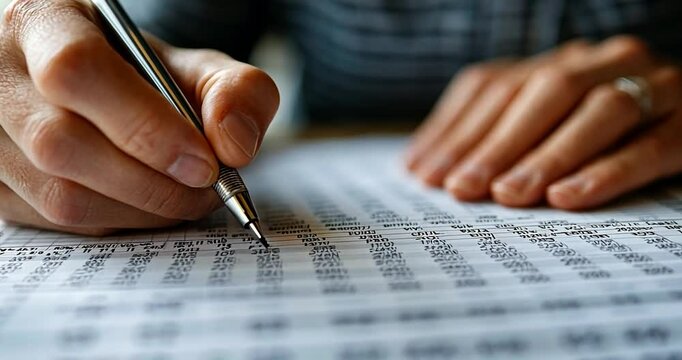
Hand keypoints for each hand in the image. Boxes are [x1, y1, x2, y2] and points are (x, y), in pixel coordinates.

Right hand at [0, 0, 278, 234]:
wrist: (86, 84)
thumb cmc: (136, 72)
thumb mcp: (191, 63)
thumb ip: (234, 91)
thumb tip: (235, 146)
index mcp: (41, 22)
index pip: (77, 72)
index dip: (146, 127)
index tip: (204, 162)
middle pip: (62, 144)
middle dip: (152, 183)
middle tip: (206, 189)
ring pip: (57, 196)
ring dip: (139, 210)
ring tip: (183, 197)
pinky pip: (53, 222)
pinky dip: (115, 221)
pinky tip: (144, 204)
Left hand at [406, 36, 681, 209]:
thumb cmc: (598, 134)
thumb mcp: (541, 124)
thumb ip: (488, 135)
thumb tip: (419, 165)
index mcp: (559, 61)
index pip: (497, 86)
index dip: (457, 129)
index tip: (423, 172)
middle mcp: (604, 62)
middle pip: (544, 92)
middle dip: (497, 143)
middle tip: (460, 188)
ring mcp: (652, 86)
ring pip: (598, 112)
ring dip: (547, 155)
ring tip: (508, 196)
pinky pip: (649, 147)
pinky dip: (606, 172)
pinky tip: (568, 198)